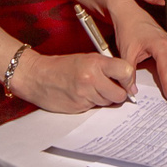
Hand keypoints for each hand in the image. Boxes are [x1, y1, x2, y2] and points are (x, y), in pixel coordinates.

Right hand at [13, 49, 135, 113]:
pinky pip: (95, 108)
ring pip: (108, 102)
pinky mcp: (79, 106)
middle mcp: (91, 78)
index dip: (129, 79)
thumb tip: (126, 82)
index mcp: (95, 62)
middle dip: (118, 93)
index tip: (127, 82)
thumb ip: (106, 68)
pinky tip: (82, 95)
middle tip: (111, 88)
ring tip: (92, 89)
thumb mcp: (86, 59)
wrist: (37, 76)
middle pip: (120, 94)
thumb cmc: (62, 66)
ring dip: (104, 98)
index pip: (126, 71)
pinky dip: (92, 103)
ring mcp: (85, 94)